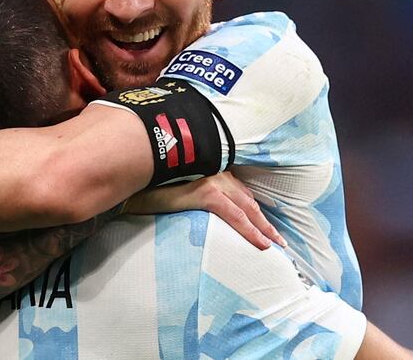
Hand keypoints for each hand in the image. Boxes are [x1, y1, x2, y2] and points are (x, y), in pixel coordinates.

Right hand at [124, 173, 285, 249]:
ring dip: (263, 227)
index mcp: (210, 169)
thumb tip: (195, 208)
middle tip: (279, 240)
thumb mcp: (173, 187)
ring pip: (246, 208)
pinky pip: (235, 215)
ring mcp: (212, 180)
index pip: (238, 191)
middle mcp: (215, 171)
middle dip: (264, 221)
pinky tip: (262, 243)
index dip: (252, 210)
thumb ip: (188, 193)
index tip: (263, 224)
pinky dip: (251, 230)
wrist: (133, 180)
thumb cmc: (149, 186)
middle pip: (247, 200)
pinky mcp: (206, 193)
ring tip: (275, 244)